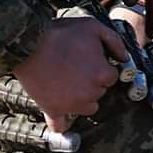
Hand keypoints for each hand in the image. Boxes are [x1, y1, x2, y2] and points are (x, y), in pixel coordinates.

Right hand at [13, 17, 128, 130]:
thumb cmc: (59, 34)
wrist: (27, 43)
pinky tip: (62, 118)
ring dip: (82, 98)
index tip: (89, 60)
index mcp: (102, 74)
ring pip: (88, 107)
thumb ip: (114, 41)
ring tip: (68, 83)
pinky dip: (62, 123)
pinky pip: (60, 125)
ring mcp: (72, 104)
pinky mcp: (53, 109)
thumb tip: (124, 57)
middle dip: (91, 81)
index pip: (111, 76)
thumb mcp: (92, 27)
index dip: (101, 67)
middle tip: (75, 67)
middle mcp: (91, 93)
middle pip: (99, 91)